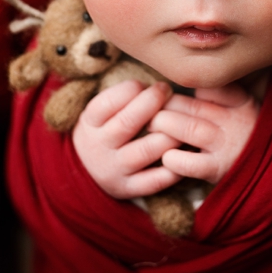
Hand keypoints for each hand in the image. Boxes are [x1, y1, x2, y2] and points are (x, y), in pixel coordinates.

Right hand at [72, 80, 182, 198]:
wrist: (85, 172)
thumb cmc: (103, 131)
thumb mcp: (100, 113)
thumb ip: (121, 99)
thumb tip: (156, 87)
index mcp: (89, 124)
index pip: (106, 103)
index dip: (129, 90)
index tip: (145, 84)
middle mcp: (99, 148)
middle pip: (127, 123)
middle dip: (151, 103)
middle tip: (167, 91)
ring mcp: (114, 170)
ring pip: (146, 151)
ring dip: (168, 134)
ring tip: (183, 121)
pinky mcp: (129, 189)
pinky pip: (155, 180)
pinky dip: (174, 167)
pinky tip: (186, 152)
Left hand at [147, 85, 259, 184]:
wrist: (270, 172)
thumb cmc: (244, 136)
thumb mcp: (242, 109)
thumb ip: (218, 94)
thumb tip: (178, 84)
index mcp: (241, 102)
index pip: (208, 86)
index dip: (185, 87)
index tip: (169, 92)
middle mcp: (235, 121)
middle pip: (192, 106)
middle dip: (165, 106)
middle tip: (149, 110)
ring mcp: (226, 146)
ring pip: (189, 128)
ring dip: (163, 125)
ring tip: (150, 126)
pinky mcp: (217, 170)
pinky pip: (190, 162)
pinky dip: (173, 159)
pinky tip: (167, 157)